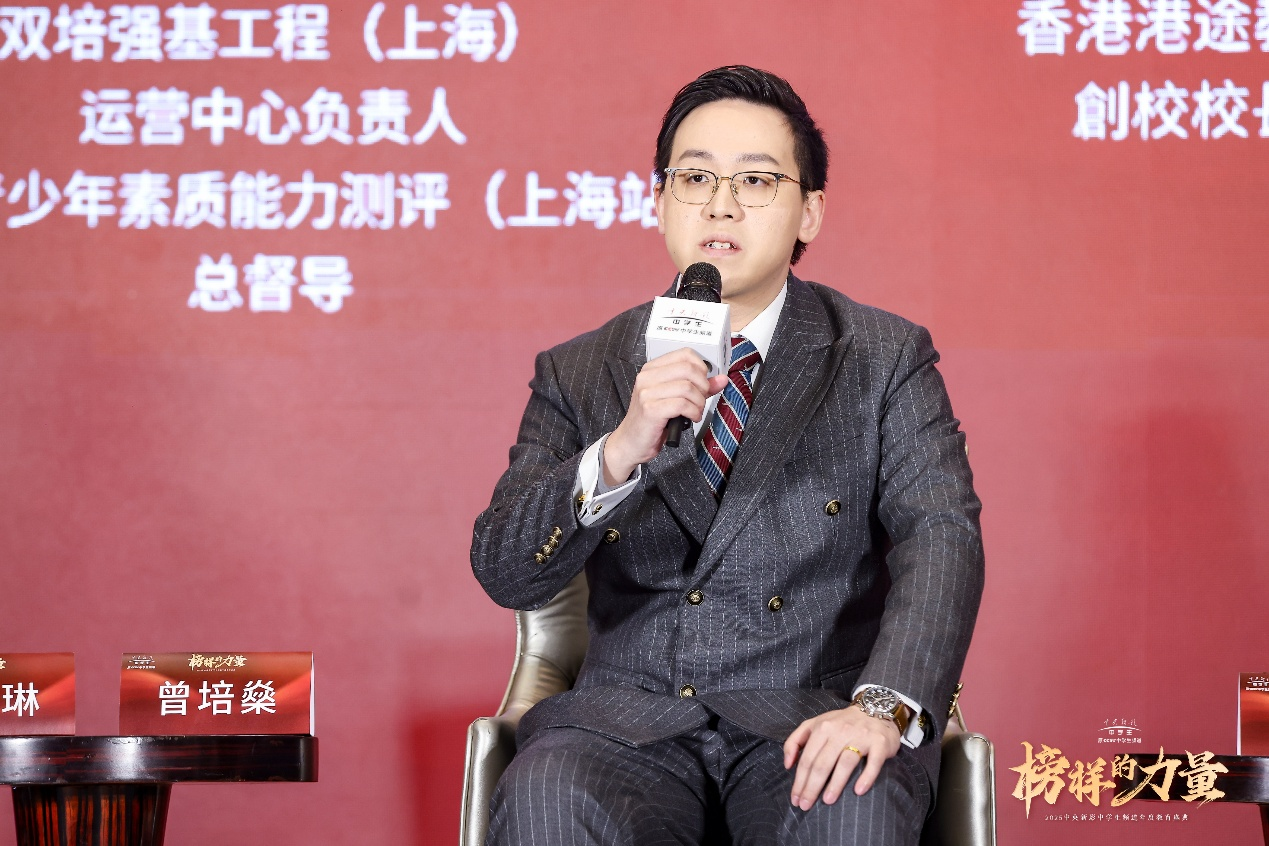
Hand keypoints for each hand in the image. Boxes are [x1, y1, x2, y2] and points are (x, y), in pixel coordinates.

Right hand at [602, 349, 728, 484]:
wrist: (631, 442)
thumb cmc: (653, 420)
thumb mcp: (675, 398)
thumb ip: (698, 387)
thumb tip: (721, 379)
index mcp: (652, 369)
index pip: (685, 354)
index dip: (701, 368)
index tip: (703, 383)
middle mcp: (647, 377)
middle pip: (688, 369)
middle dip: (703, 386)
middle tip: (700, 400)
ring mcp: (647, 393)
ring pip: (687, 388)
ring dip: (699, 403)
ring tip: (695, 411)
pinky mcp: (650, 410)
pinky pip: (682, 405)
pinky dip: (693, 412)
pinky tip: (690, 418)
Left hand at [782, 705, 901, 810]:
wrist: (875, 710)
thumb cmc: (841, 723)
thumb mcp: (815, 724)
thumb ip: (796, 740)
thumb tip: (787, 764)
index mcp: (822, 727)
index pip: (807, 758)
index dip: (799, 780)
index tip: (795, 798)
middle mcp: (840, 731)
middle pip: (822, 763)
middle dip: (811, 787)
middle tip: (806, 805)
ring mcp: (861, 737)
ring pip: (845, 763)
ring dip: (835, 784)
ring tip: (827, 801)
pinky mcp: (879, 743)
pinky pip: (873, 763)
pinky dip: (866, 777)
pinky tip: (858, 791)